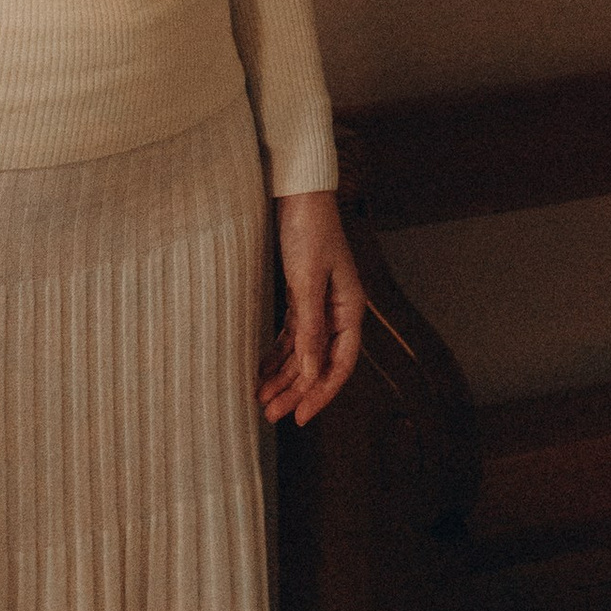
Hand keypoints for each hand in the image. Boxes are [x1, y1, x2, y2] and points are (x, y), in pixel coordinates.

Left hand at [260, 192, 366, 427]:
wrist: (298, 193)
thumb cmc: (308, 231)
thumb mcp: (307, 281)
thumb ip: (310, 328)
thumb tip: (312, 371)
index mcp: (349, 308)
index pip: (340, 363)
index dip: (322, 393)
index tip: (300, 417)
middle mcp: (338, 310)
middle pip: (319, 362)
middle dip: (296, 391)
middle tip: (271, 416)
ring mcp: (320, 303)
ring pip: (303, 352)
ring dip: (284, 377)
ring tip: (261, 400)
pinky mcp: (301, 295)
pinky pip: (291, 335)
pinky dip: (278, 355)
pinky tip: (262, 370)